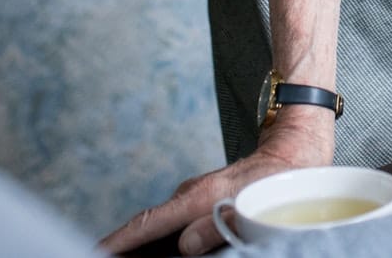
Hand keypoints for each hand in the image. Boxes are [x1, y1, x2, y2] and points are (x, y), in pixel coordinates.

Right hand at [98, 113, 331, 255]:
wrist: (294, 145)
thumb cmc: (280, 180)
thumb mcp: (254, 207)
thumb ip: (216, 227)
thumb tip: (184, 247)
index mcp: (199, 198)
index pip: (149, 224)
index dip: (121, 241)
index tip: (96, 252)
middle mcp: (191, 194)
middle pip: (147, 225)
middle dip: (123, 246)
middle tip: (103, 257)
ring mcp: (196, 194)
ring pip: (161, 223)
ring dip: (142, 243)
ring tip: (126, 257)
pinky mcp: (204, 196)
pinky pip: (175, 220)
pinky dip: (160, 235)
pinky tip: (158, 248)